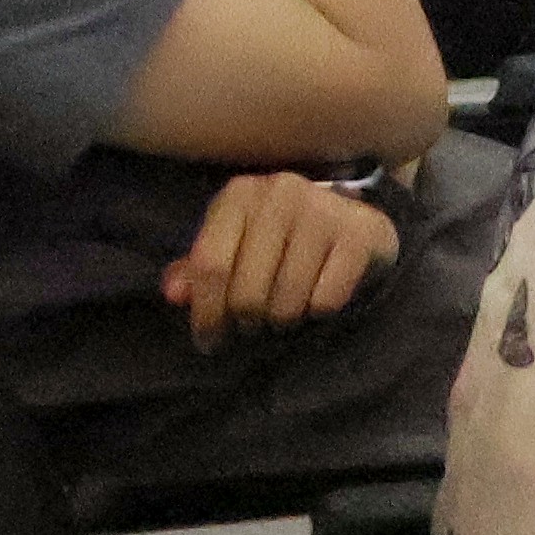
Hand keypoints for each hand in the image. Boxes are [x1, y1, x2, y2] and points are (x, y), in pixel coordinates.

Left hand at [163, 171, 397, 348]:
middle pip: (247, 291)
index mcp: (240, 194)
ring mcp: (324, 210)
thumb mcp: (234, 244)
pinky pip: (325, 300)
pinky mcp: (360, 233)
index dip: (205, 312)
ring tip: (283, 313)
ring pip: (286, 301)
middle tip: (252, 325)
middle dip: (246, 321)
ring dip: (282, 320)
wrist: (354, 219)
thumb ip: (198, 269)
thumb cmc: (280, 238)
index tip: (209, 341)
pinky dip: (318, 312)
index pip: (210, 266)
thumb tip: (173, 294)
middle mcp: (281, 193)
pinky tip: (317, 299)